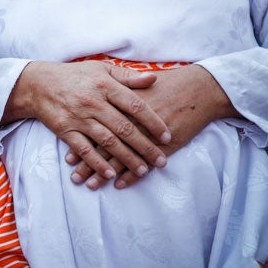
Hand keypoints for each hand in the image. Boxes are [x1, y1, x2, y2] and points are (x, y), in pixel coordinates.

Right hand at [6, 61, 170, 180]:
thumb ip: (128, 76)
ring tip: (143, 170)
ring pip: (107, 142)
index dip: (153, 123)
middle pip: (124, 128)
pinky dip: (97, 163)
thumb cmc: (75, 76)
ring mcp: (79, 118)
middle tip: (161, 161)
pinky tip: (110, 174)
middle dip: (145, 147)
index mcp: (105, 86)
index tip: (167, 136)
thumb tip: (154, 79)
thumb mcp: (101, 69)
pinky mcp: (65, 130)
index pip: (135, 106)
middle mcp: (93, 103)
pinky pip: (84, 149)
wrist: (39, 84)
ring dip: (126, 158)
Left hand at [70, 64, 239, 188]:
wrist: (198, 90)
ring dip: (104, 173)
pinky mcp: (163, 146)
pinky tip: (119, 184)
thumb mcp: (136, 83)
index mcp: (121, 105)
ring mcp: (147, 135)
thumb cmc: (166, 85)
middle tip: (74, 176)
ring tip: (89, 185)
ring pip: (121, 158)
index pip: (95, 127)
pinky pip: (144, 164)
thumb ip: (116, 92)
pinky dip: (131, 176)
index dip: (81, 142)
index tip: (68, 155)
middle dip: (87, 163)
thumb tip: (93, 98)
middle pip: (103, 145)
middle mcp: (130, 121)